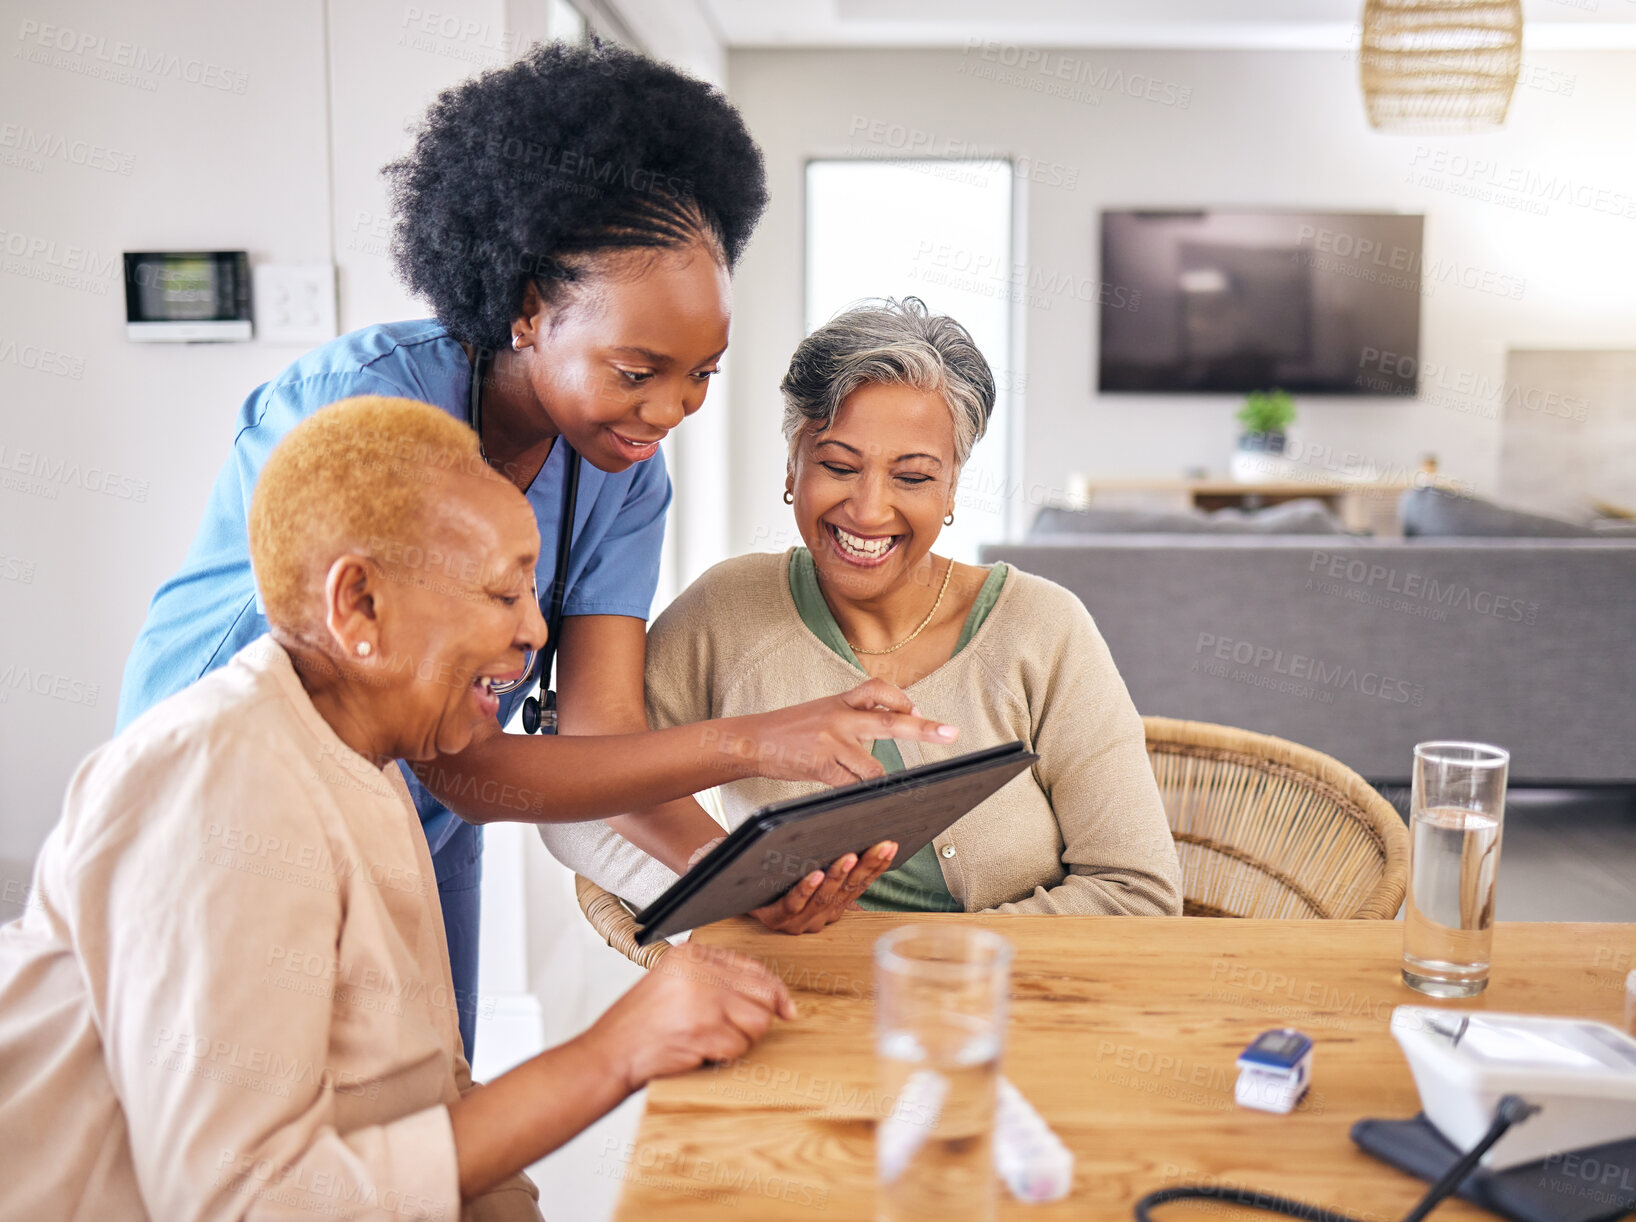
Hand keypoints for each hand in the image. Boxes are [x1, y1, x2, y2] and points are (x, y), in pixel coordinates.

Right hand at [585, 941, 796, 1091]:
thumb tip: (771, 996)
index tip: (785, 1007)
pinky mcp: (704, 1029)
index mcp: (692, 954)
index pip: (753, 966)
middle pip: (762, 993)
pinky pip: (740, 1046)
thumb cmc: (640, 1025)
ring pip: (757, 1021)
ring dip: (740, 1040)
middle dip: (755, 1019)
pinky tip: (700, 1052)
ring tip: (711, 1042)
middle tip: (731, 1032)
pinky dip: (725, 1056)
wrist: (609, 1053)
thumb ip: (716, 981)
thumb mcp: (675, 984)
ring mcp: (703, 998)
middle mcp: (699, 970)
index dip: (774, 990)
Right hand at [718, 679, 957, 787]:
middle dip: (923, 729)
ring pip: (873, 767)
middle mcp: (839, 717)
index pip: (879, 690)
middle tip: (951, 733)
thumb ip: (853, 717)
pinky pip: (851, 786)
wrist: (751, 740)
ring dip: (881, 781)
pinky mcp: (822, 767)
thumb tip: (892, 727)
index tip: (916, 712)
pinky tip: (853, 793)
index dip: (902, 700)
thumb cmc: (790, 729)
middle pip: (890, 723)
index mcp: (840, 700)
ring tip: (886, 788)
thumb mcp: (823, 711)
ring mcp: (831, 743)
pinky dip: (856, 792)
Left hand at [752, 840, 896, 933]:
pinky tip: (815, 875)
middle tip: (880, 846)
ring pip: (824, 898)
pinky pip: (793, 904)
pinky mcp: (775, 918)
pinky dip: (806, 890)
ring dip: (838, 876)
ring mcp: (799, 920)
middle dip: (866, 867)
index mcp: (832, 904)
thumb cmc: (773, 874)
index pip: (860, 883)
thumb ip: (831, 859)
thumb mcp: (807, 866)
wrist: (732, 887)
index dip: (877, 865)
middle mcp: (820, 916)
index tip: (890, 844)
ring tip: (849, 857)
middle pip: (847, 890)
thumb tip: (860, 836)